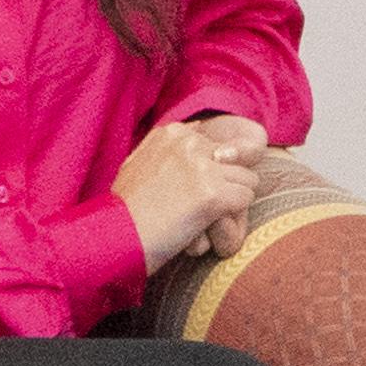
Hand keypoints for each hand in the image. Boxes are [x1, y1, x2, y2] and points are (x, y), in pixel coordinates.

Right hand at [115, 115, 266, 272]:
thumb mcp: (139, 162)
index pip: (218, 144)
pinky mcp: (213, 193)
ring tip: (207, 217)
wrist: (117, 236)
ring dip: (233, 201)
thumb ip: (168, 148)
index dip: (214, 170)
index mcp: (173, 133)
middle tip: (204, 207)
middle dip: (228, 184)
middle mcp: (190, 143)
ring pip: (248, 179)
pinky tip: (209, 224)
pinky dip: (234, 217)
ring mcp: (203, 167)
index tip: (195, 189)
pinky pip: (245, 199)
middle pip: (238, 161)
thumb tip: (197, 129)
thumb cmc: (126, 208)